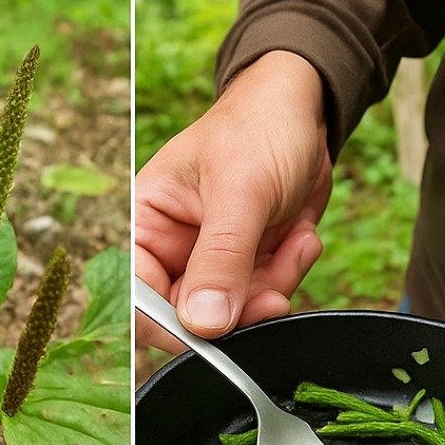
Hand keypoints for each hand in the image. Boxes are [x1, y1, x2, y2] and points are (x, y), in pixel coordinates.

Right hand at [136, 51, 331, 350]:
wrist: (306, 107)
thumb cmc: (259, 126)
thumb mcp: (241, 190)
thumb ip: (221, 257)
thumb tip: (202, 324)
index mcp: (146, 221)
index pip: (137, 297)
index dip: (170, 327)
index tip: (213, 337)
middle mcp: (172, 245)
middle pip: (191, 315)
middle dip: (240, 307)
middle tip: (275, 294)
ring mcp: (213, 257)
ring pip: (235, 311)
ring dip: (274, 284)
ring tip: (297, 239)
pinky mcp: (249, 261)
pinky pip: (266, 294)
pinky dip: (290, 272)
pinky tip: (301, 234)